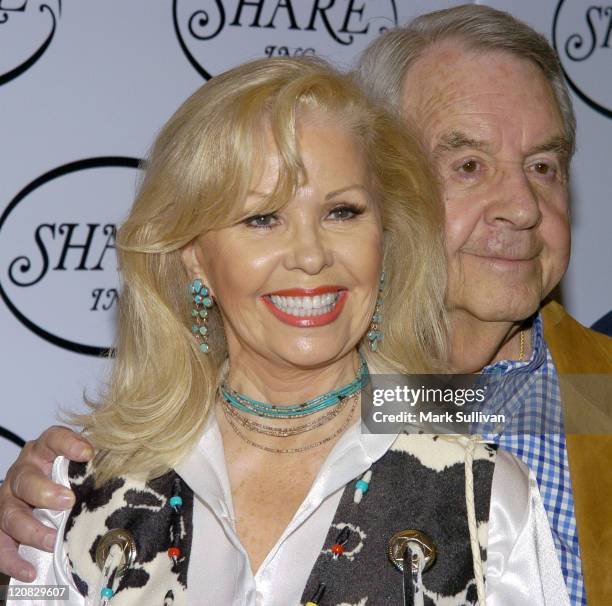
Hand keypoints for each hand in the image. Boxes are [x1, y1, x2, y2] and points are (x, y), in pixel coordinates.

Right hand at [0, 426, 92, 580]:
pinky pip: (1, 544)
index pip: (53, 438)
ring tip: (54, 541)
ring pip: (11, 514)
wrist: (45, 491)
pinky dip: (13, 560)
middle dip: (45, 492)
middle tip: (68, 502)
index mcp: (45, 451)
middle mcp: (24, 472)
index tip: (88, 454)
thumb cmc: (72, 475)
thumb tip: (134, 465)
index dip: (68, 444)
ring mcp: (9, 500)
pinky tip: (30, 570)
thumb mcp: (83, 465)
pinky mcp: (2, 526)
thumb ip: (99, 462)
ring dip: (33, 530)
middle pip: (26, 479)